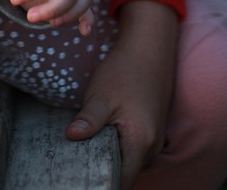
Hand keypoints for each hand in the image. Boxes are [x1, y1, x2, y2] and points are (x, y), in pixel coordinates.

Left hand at [65, 0, 178, 188]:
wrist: (148, 49)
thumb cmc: (124, 71)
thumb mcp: (101, 94)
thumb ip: (89, 119)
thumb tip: (71, 137)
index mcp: (141, 142)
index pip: (123, 182)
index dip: (102, 184)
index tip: (81, 179)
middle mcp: (153, 146)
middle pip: (127, 173)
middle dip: (104, 172)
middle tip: (77, 164)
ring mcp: (156, 139)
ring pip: (130, 162)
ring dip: (111, 159)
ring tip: (87, 149)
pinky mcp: (153, 130)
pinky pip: (135, 150)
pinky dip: (119, 148)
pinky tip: (102, 136)